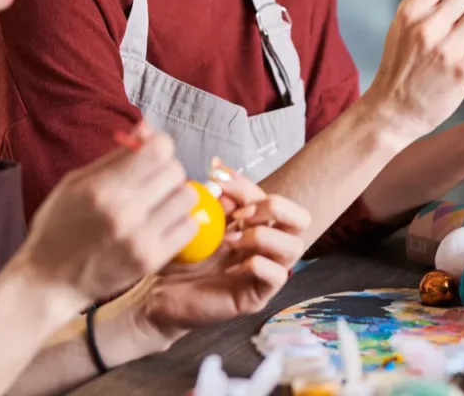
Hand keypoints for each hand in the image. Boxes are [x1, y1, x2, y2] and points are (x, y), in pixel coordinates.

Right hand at [14, 121, 198, 309]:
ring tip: (156, 203)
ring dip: (175, 195)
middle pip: (176, 170)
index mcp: (102, 188)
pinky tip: (161, 223)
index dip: (159, 145)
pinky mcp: (152, 260)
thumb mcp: (76, 182)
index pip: (159, 149)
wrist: (49, 280)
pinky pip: (189, 226)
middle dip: (166, 170)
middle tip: (150, 181)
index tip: (150, 153)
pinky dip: (179, 221)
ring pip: (188, 197)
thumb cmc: (59, 226)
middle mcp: (124, 212)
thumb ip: (117, 156)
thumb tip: (148, 127)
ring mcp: (140, 239)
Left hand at [139, 161, 309, 337]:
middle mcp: (269, 248)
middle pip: (301, 219)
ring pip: (294, 246)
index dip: (247, 185)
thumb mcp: (198, 220)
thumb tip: (218, 167)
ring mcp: (267, 273)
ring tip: (231, 241)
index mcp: (258, 227)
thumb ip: (213, 197)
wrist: (162, 294)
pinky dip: (256, 264)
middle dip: (274, 208)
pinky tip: (230, 267)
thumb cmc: (182, 258)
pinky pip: (277, 275)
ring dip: (263, 236)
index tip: (216, 179)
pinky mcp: (258, 296)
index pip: (270, 197)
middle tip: (241, 214)